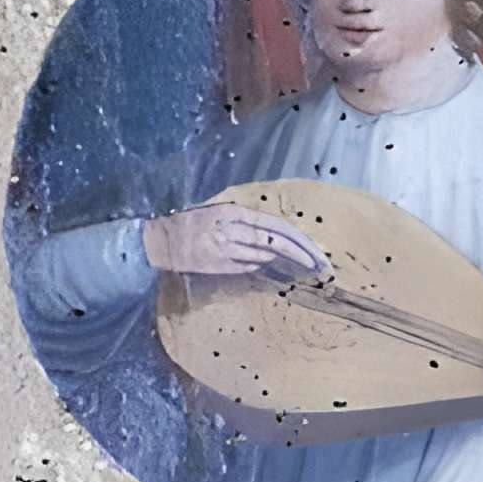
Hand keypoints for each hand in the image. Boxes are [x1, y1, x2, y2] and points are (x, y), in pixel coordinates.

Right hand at [143, 202, 327, 280]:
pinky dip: (259, 264)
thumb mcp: (220, 213)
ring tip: (306, 269)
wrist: (158, 240)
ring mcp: (225, 247)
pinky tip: (267, 266)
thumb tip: (277, 235)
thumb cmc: (191, 224)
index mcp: (235, 211)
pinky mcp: (218, 264)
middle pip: (277, 242)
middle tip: (323, 267)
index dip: (301, 239)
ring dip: (286, 262)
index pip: (278, 225)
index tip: (319, 251)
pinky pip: (248, 265)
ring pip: (264, 255)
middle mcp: (232, 227)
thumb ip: (247, 222)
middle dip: (304, 255)